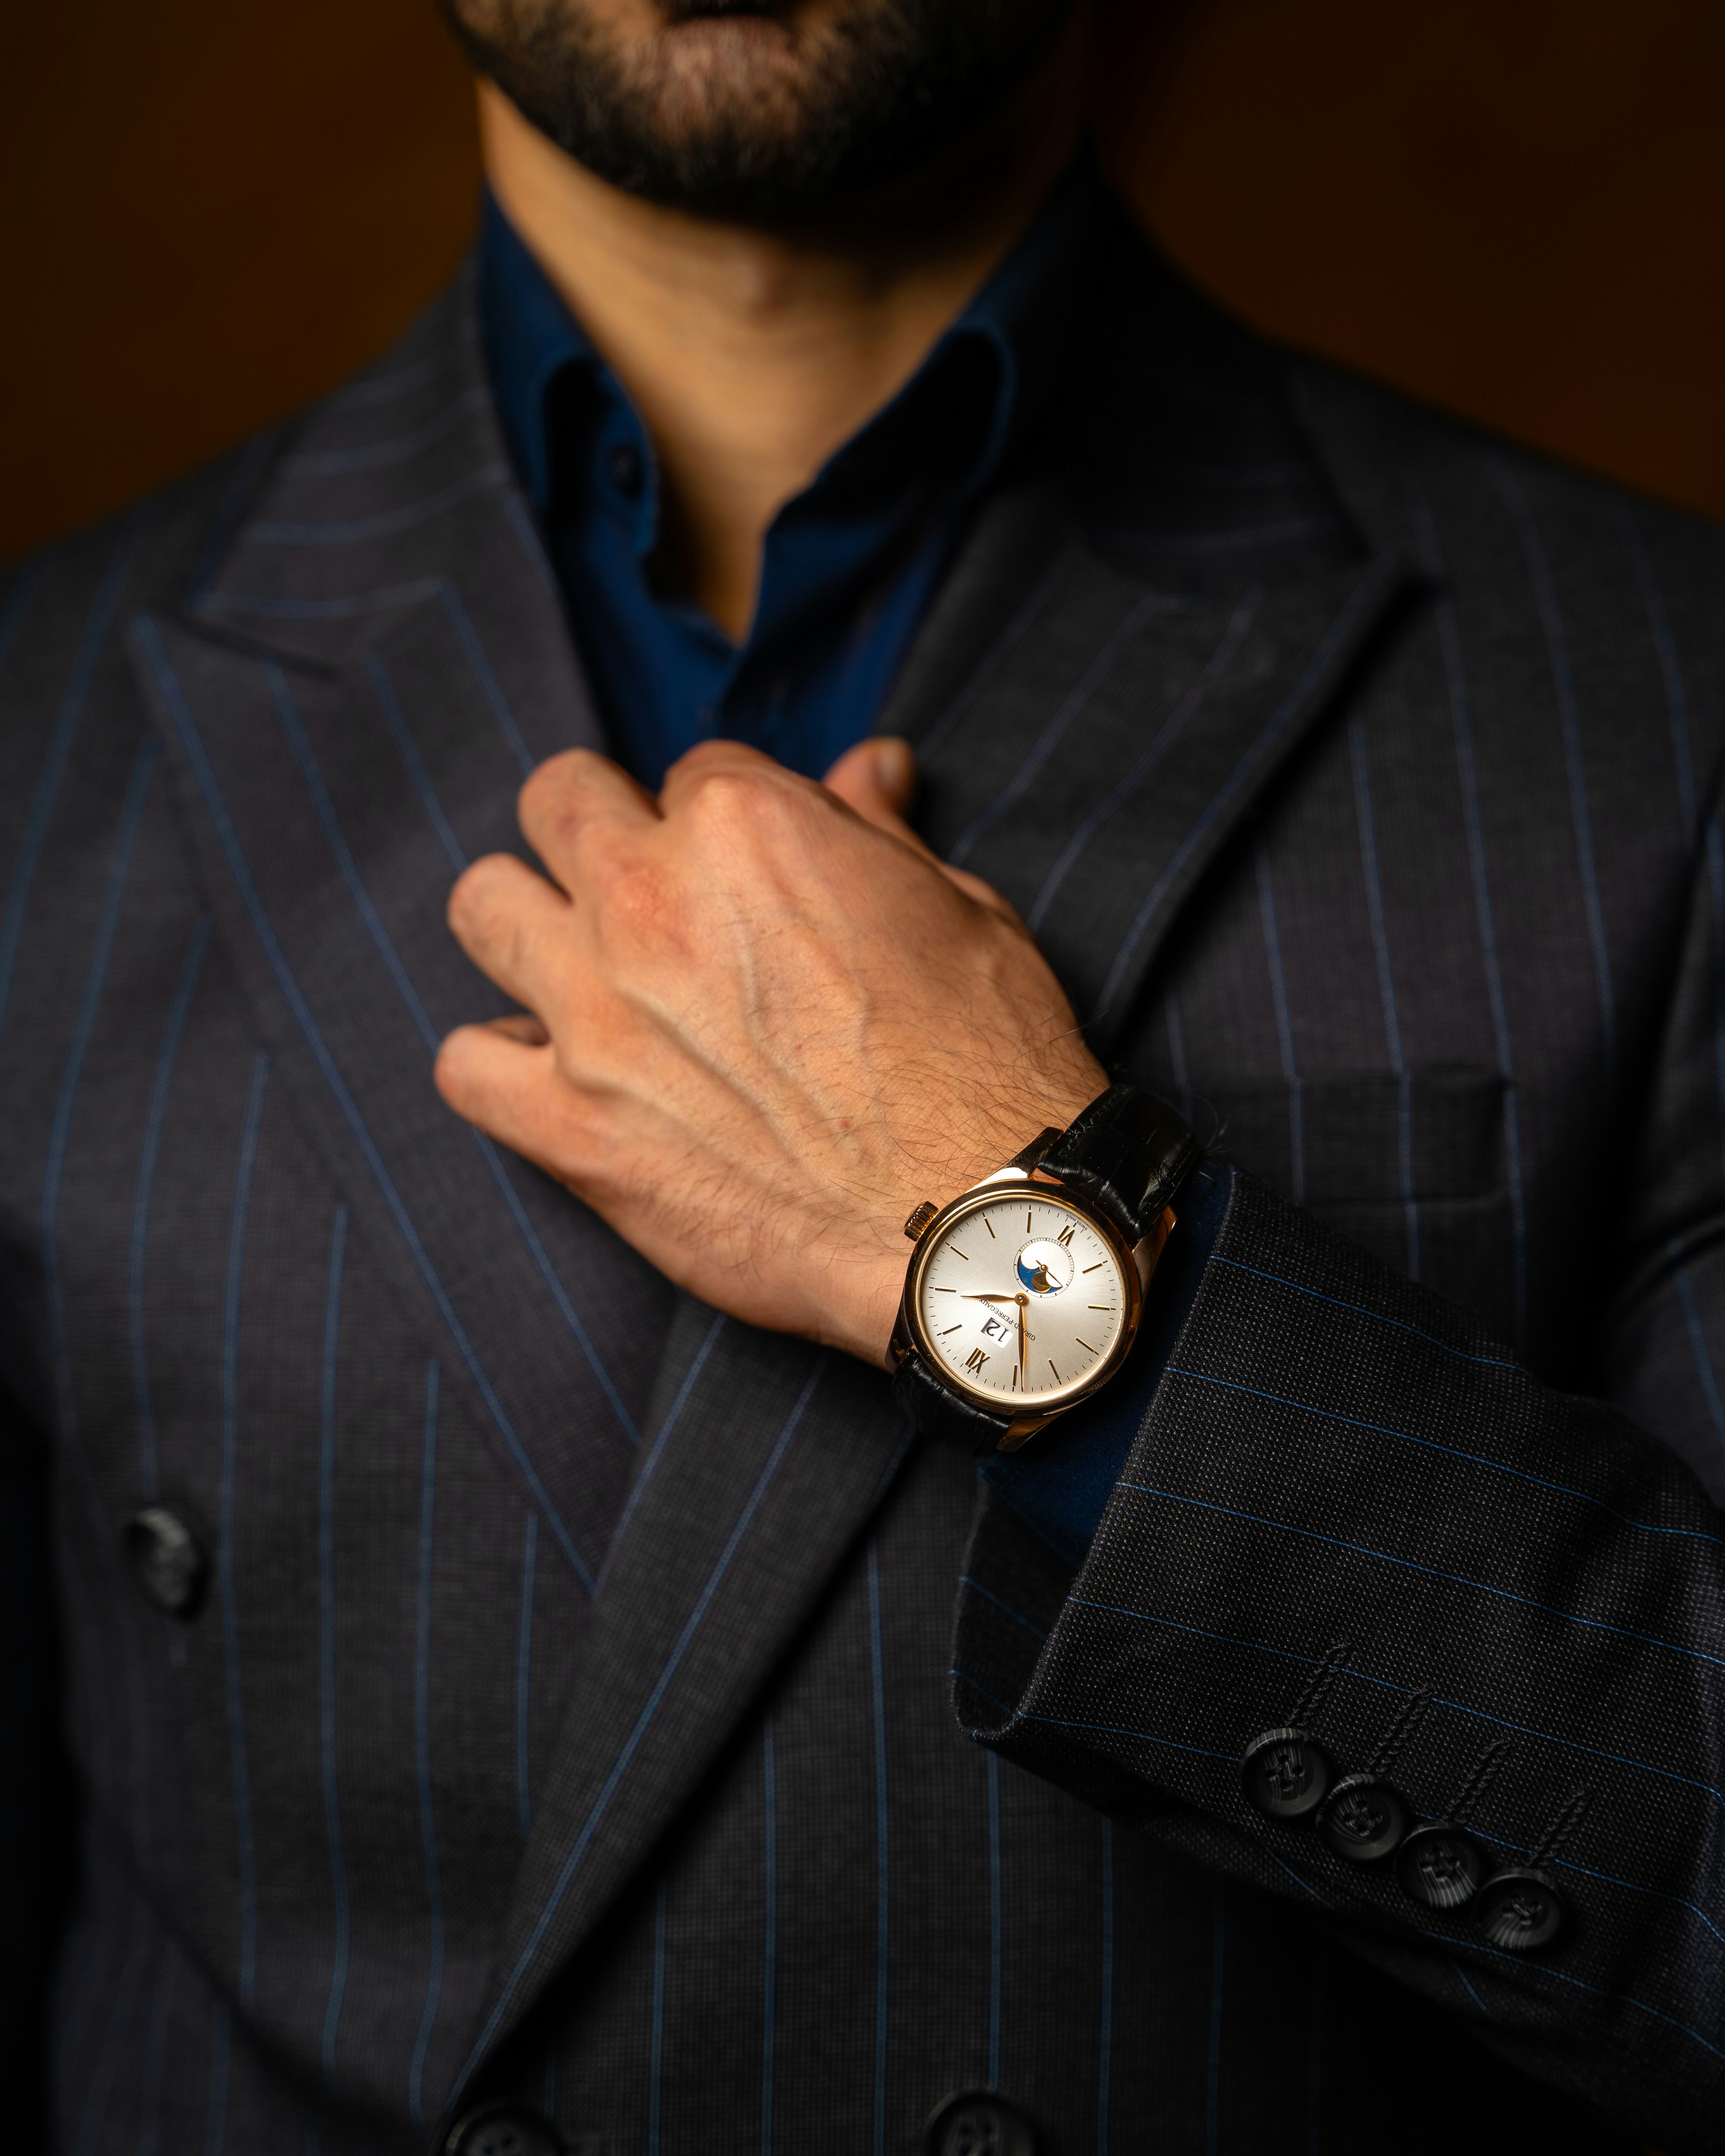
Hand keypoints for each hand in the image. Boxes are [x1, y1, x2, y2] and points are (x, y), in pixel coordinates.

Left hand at [434, 735, 1105, 1364]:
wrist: (973, 1224)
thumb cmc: (988, 1066)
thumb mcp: (961, 914)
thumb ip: (880, 832)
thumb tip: (871, 763)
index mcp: (746, 826)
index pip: (689, 773)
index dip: (721, 824)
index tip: (750, 882)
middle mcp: (650, 900)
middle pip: (557, 803)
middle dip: (598, 833)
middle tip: (646, 896)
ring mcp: (597, 1015)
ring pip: (482, 907)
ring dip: (527, 927)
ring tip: (581, 971)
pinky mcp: (571, 1129)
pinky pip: (464, 1064)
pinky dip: (499, 1065)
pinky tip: (554, 1077)